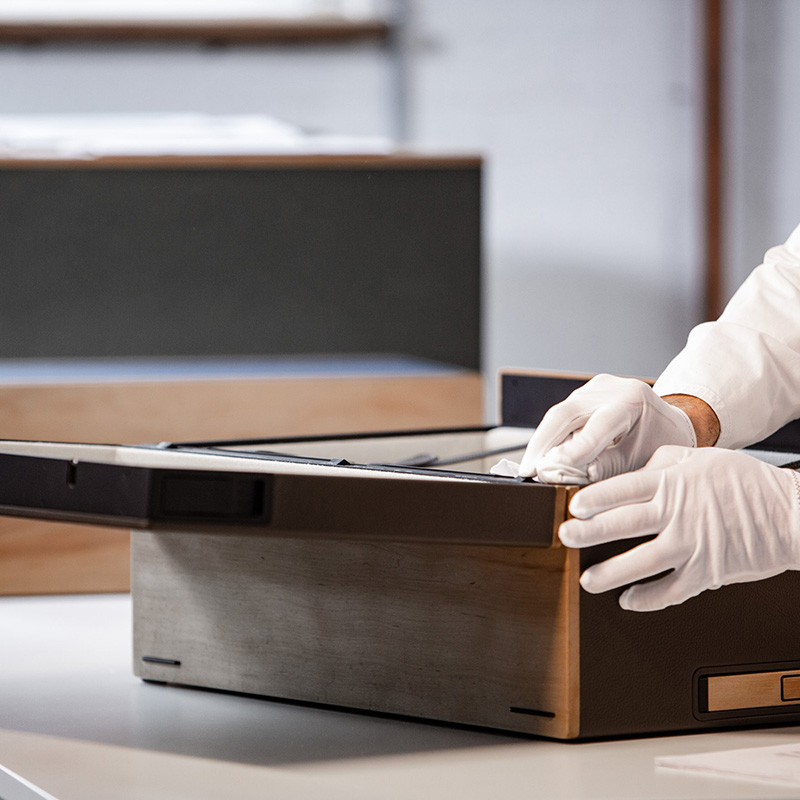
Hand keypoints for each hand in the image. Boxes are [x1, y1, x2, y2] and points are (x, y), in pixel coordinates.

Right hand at [492, 374, 696, 483]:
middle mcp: (609, 388)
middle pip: (565, 413)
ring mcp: (592, 388)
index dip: (575, 448)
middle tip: (528, 471)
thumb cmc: (658, 443)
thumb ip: (608, 467)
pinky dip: (548, 438)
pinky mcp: (582, 395)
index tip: (553, 468)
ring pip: (557, 415)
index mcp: (632, 401)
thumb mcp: (640, 459)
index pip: (599, 424)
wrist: (668, 422)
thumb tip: (571, 475)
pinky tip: (539, 457)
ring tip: (529, 468)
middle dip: (542, 444)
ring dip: (541, 442)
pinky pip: (560, 416)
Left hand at [560, 446, 799, 610]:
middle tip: (566, 538)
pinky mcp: (706, 572)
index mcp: (673, 482)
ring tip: (588, 579)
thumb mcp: (702, 459)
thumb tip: (635, 471)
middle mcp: (678, 512)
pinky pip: (670, 590)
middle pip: (622, 524)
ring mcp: (691, 544)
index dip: (593, 499)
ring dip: (610, 573)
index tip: (573, 507)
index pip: (622, 489)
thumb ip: (664, 463)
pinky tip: (629, 601)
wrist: (791, 514)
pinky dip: (647, 599)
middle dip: (588, 533)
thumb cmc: (748, 484)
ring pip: (640, 562)